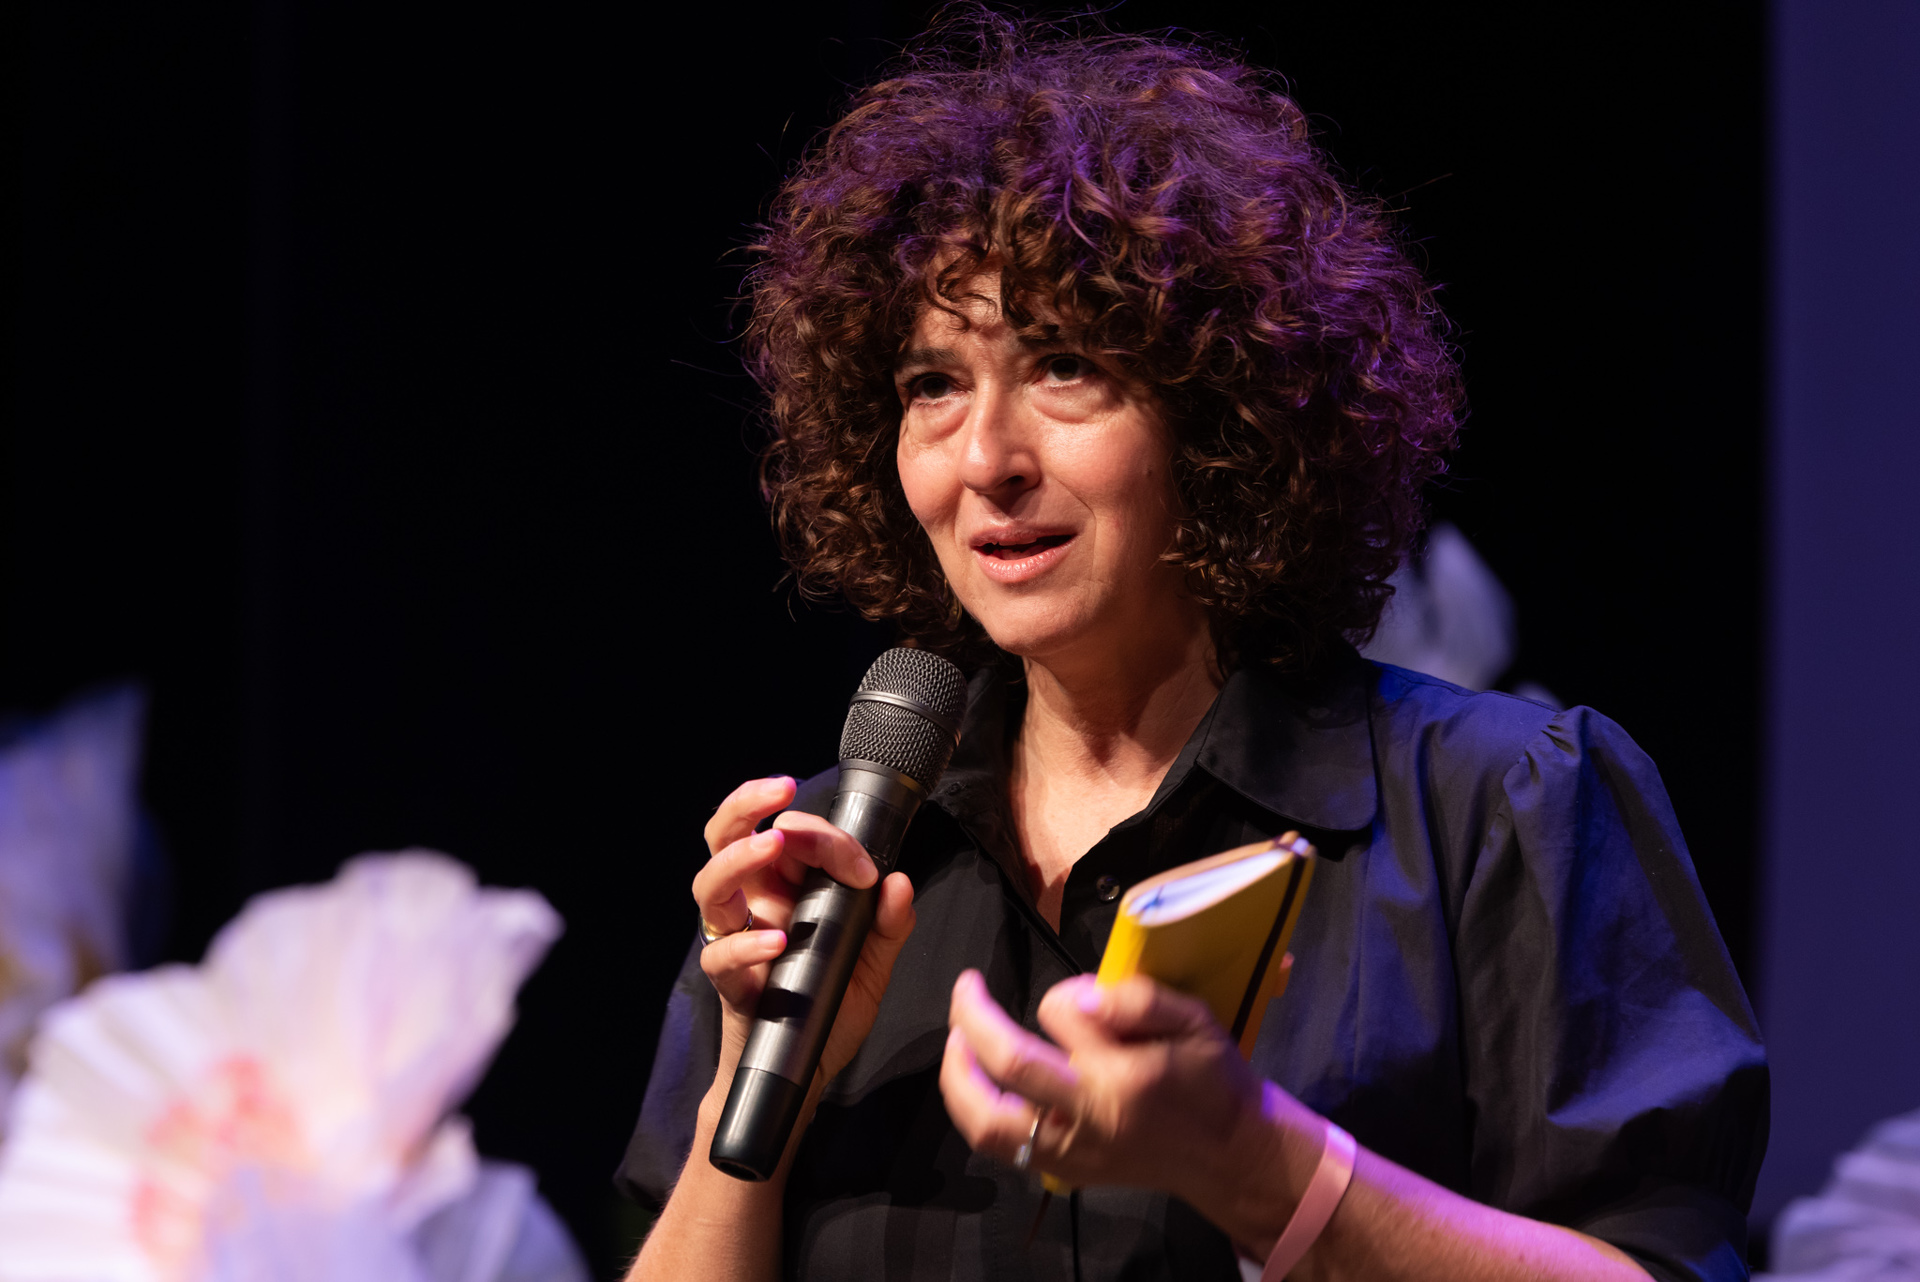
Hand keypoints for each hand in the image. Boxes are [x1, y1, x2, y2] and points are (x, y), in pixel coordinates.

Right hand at [694, 776, 917, 1083]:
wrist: (804, 1074)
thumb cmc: (828, 1010)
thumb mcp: (872, 967)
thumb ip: (888, 926)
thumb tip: (899, 883)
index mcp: (784, 889)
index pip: (790, 836)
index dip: (826, 837)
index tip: (864, 866)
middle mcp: (753, 905)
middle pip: (726, 837)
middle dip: (747, 804)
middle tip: (779, 788)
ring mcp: (736, 940)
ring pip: (710, 885)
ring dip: (739, 858)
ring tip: (771, 846)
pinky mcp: (730, 983)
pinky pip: (721, 956)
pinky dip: (747, 944)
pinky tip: (777, 940)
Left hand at [940, 968, 1319, 1230]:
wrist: (1231, 1156)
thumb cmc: (1214, 1081)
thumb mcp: (1195, 1020)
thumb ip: (1138, 998)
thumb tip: (1078, 998)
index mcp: (1123, 1075)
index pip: (1061, 1014)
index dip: (1059, 993)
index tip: (1077, 993)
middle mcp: (1088, 1117)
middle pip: (1009, 1065)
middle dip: (973, 1018)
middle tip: (966, 988)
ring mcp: (1071, 1152)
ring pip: (989, 1123)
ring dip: (958, 1077)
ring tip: (955, 1039)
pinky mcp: (1064, 1172)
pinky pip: (1001, 1148)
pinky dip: (977, 1112)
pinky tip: (978, 1082)